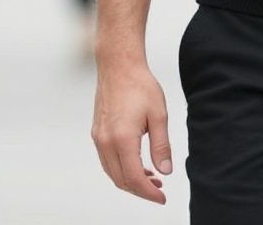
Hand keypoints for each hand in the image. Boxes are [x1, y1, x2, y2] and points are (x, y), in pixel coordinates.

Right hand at [91, 58, 173, 204]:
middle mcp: (106, 142)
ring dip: (130, 180)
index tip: (162, 197)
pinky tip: (136, 163)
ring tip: (151, 178)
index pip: (134, 178)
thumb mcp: (159, 115)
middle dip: (140, 190)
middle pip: (121, 180)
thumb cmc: (139, 85)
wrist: (118, 65)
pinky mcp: (97, 133)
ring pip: (112, 172)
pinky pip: (107, 161)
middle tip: (159, 190)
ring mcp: (98, 138)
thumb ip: (161, 146)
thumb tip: (165, 170)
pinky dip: (121, 168)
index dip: (149, 193)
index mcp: (122, 139)